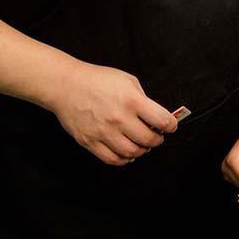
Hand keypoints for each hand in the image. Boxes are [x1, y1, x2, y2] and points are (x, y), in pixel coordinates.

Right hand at [49, 61, 176, 165]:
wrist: (67, 86)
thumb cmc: (98, 80)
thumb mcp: (128, 81)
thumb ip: (143, 99)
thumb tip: (155, 115)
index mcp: (132, 101)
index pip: (161, 120)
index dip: (171, 125)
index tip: (172, 126)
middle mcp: (119, 119)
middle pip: (148, 139)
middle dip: (158, 140)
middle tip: (158, 136)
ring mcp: (104, 132)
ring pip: (132, 152)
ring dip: (142, 150)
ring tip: (143, 144)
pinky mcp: (90, 142)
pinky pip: (112, 159)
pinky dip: (124, 159)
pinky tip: (128, 153)